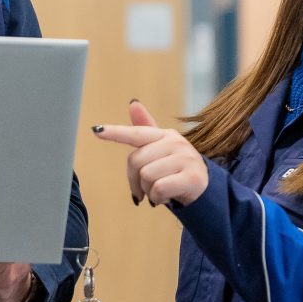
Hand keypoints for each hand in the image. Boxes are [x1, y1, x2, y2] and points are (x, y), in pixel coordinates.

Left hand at [92, 99, 209, 206]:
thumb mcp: (161, 150)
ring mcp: (186, 159)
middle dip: (135, 181)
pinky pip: (159, 189)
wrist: (206, 189)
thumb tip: (133, 103)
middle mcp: (175, 143)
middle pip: (136, 162)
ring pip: (147, 176)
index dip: (115, 132)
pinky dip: (157, 198)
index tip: (96, 130)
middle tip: (144, 188)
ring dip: (148, 191)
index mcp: (164, 135)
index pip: (136, 133)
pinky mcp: (193, 177)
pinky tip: (165, 198)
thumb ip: (145, 130)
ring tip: (159, 192)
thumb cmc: (176, 168)